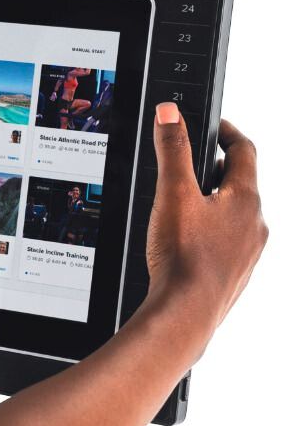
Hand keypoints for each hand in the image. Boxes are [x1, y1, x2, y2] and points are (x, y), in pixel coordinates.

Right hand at [145, 105, 266, 331]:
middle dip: (216, 171)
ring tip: (184, 206)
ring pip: (235, 215)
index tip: (215, 127)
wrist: (186, 312)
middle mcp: (255, 224)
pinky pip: (228, 243)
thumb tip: (170, 113)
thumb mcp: (172, 193)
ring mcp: (248, 251)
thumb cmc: (184, 258)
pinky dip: (211, 233)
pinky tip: (188, 243)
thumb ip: (171, 150)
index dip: (227, 133)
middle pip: (240, 184)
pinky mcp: (235, 273)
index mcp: (246, 199)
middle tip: (190, 167)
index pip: (244, 151)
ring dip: (215, 204)